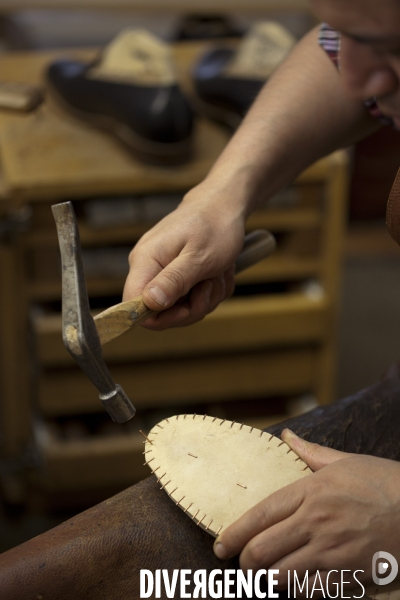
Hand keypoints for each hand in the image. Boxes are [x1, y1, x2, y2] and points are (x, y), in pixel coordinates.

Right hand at [123, 183, 245, 329]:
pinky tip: (217, 272)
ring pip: (181, 308)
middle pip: (161, 313)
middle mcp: (147, 268)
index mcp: (145, 261)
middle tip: (211, 284)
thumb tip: (150, 303)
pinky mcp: (175, 275)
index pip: (133, 306)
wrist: (224, 205)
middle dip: (193, 306)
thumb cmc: (214, 226)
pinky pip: (192, 299)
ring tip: (217, 272)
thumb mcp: (199, 257)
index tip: (187, 307)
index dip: (161, 317)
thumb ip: (174, 281)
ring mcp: (161, 272)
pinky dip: (210, 290)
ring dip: (207, 296)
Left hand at [213, 429, 399, 596]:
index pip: (260, 515)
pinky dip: (296, 590)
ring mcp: (332, 553)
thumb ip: (310, 453)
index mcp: (311, 491)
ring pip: (281, 577)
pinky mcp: (348, 577)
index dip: (234, 533)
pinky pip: (309, 592)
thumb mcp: (345, 462)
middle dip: (245, 560)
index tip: (220, 545)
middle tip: (241, 561)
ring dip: (268, 578)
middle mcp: (316, 522)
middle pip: (262, 550)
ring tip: (265, 573)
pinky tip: (295, 582)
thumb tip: (286, 436)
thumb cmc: (384, 484)